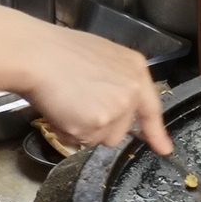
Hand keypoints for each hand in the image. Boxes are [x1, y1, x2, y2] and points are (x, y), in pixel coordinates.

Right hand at [20, 24, 173, 155]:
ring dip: (83, 130)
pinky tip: (60, 110)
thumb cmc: (58, 52)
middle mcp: (132, 91)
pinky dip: (68, 132)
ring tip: (67, 104)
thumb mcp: (101, 58)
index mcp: (135, 70)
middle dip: (100, 126)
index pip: (151, 108)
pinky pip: (82, 140)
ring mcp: (117, 109)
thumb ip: (116, 82)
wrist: (36, 54)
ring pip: (102, 138)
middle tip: (77, 103)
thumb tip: (120, 107)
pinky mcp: (98, 124)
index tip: (164, 149)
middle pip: (122, 129)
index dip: (156, 132)